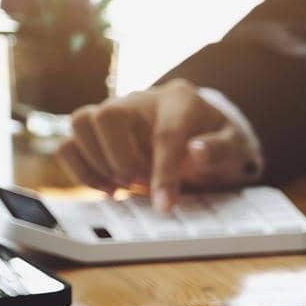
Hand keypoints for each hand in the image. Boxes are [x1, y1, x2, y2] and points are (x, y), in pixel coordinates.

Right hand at [57, 79, 260, 209]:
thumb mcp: (235, 147)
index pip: (165, 133)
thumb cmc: (218, 141)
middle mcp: (140, 100)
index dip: (164, 171)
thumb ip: (220, 150)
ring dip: (97, 163)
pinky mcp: (98, 132)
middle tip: (140, 184)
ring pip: (80, 123)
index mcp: (179, 100)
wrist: (204, 134)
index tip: (164, 205)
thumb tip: (196, 152)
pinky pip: (70, 144)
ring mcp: (115, 113)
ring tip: (125, 187)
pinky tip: (110, 189)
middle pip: (108, 115)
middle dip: (121, 159)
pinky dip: (81, 170)